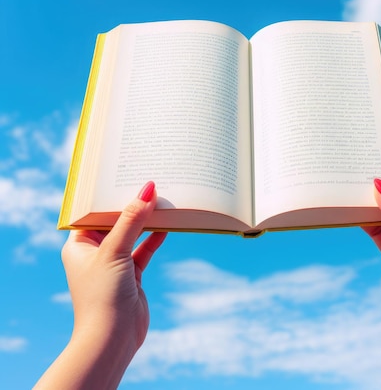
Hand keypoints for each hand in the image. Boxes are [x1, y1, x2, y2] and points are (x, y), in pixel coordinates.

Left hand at [35, 181, 165, 389]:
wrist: (112, 340)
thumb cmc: (102, 295)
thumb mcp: (115, 250)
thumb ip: (132, 219)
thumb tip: (148, 188)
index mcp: (79, 243)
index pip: (95, 210)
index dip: (110, 193)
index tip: (128, 173)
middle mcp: (95, 250)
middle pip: (116, 219)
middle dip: (133, 203)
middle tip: (151, 180)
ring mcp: (115, 262)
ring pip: (133, 232)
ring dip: (147, 219)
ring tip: (164, 198)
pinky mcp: (132, 274)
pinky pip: (144, 248)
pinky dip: (155, 236)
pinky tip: (168, 224)